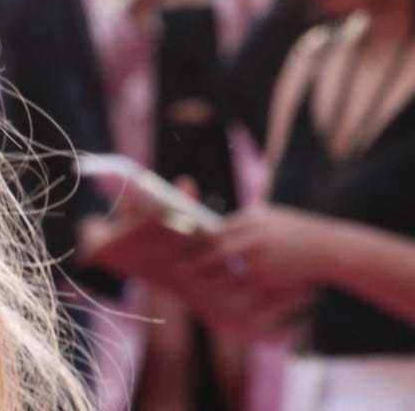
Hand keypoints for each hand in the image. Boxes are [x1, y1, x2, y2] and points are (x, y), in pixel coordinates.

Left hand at [197, 204, 338, 286]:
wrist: (330, 249)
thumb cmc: (300, 232)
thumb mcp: (273, 218)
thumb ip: (247, 221)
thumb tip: (222, 226)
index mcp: (252, 218)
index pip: (217, 229)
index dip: (198, 240)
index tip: (184, 248)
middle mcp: (254, 235)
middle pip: (215, 247)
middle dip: (197, 259)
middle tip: (180, 267)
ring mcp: (262, 255)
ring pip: (225, 267)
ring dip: (208, 276)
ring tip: (193, 282)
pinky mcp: (271, 274)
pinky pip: (244, 282)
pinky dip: (229, 288)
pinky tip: (220, 293)